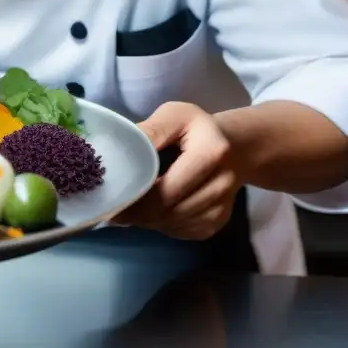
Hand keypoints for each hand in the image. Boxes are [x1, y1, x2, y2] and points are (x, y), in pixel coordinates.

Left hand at [113, 102, 240, 240]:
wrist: (234, 146)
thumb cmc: (195, 128)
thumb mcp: (173, 116)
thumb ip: (149, 132)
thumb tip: (116, 154)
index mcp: (211, 152)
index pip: (167, 189)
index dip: (137, 199)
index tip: (112, 201)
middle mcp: (222, 183)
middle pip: (170, 211)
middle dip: (138, 214)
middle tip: (114, 210)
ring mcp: (223, 206)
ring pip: (174, 224)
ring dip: (148, 220)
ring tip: (133, 206)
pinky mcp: (219, 222)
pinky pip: (182, 231)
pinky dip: (163, 225)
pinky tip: (155, 210)